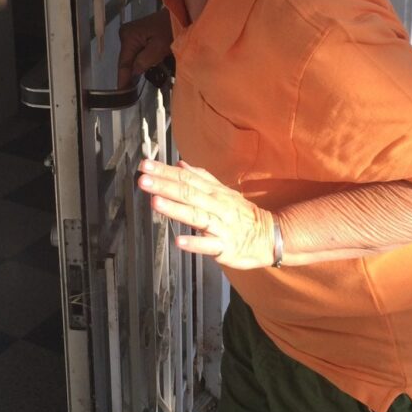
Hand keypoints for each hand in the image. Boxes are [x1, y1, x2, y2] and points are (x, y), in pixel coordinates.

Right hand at [118, 7, 173, 86]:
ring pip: (131, 57)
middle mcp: (125, 34)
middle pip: (126, 60)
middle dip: (130, 74)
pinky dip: (140, 60)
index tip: (121, 93)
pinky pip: (136, 52)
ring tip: (136, 84)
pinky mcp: (137, 35)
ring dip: (136, 68)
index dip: (123, 79)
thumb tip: (133, 72)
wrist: (180, 13)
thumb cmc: (171, 28)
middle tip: (132, 91)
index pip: (124, 62)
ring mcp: (130, 34)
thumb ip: (144, 61)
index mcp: (129, 36)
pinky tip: (144, 69)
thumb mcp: (160, 47)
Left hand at [137, 158, 274, 268]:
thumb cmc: (241, 214)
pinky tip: (179, 241)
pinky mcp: (225, 247)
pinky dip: (195, 242)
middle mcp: (216, 206)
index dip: (165, 172)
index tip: (145, 166)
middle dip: (164, 186)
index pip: (186, 178)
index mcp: (213, 192)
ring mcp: (220, 226)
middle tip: (143, 179)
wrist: (269, 236)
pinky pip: (209, 245)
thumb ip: (201, 177)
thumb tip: (179, 164)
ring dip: (175, 209)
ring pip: (196, 216)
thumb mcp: (222, 191)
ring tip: (156, 202)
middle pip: (188, 193)